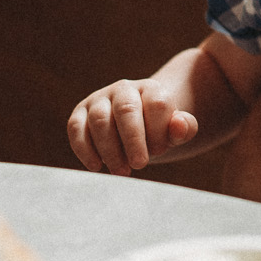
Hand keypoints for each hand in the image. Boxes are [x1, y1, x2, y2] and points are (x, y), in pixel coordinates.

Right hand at [67, 78, 196, 173]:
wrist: (135, 124)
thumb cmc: (158, 130)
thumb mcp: (175, 131)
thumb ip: (184, 128)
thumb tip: (180, 126)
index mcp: (151, 89)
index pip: (157, 104)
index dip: (159, 131)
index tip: (160, 150)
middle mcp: (123, 89)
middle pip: (126, 110)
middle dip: (133, 140)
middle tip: (140, 165)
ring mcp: (99, 99)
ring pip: (100, 119)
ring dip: (110, 149)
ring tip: (121, 171)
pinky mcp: (80, 113)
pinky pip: (76, 128)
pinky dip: (84, 149)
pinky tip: (96, 166)